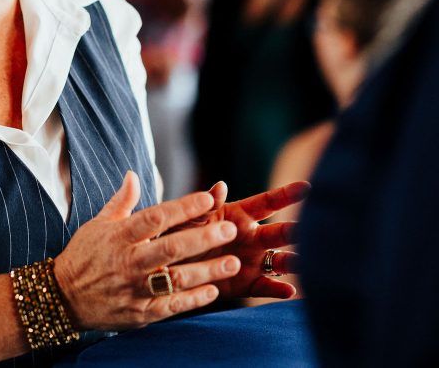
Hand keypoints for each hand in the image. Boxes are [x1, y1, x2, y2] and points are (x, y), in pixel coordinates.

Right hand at [53, 172, 241, 331]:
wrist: (62, 298)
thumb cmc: (84, 256)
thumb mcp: (98, 224)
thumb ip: (121, 201)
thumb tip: (133, 174)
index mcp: (119, 236)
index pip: (155, 218)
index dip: (182, 207)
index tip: (208, 198)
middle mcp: (128, 262)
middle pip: (170, 248)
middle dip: (202, 238)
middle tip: (230, 229)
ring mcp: (134, 289)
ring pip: (176, 280)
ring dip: (207, 271)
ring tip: (233, 262)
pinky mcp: (139, 313)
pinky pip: (171, 306)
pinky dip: (193, 299)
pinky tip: (213, 291)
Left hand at [166, 181, 309, 299]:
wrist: (168, 266)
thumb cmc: (177, 234)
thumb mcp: (188, 218)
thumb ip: (205, 205)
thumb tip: (220, 186)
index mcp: (240, 216)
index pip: (267, 203)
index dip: (285, 195)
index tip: (306, 187)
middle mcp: (252, 237)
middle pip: (279, 233)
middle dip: (295, 230)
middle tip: (310, 229)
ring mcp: (252, 261)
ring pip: (280, 261)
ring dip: (294, 261)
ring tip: (305, 262)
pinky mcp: (247, 284)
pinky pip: (266, 286)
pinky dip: (278, 289)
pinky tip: (289, 291)